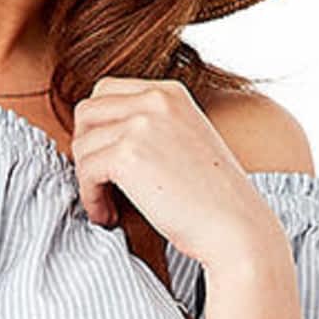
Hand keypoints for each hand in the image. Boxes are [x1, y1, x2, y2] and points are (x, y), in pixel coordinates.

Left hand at [71, 78, 288, 270]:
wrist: (236, 227)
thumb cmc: (211, 197)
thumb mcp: (183, 140)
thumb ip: (147, 126)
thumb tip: (92, 135)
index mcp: (170, 92)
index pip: (106, 90)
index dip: (97, 127)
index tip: (105, 158)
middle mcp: (155, 99)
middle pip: (86, 111)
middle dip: (85, 147)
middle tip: (98, 180)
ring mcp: (140, 125)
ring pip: (81, 144)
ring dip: (87, 178)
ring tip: (106, 205)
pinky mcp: (128, 155)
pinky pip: (86, 171)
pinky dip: (90, 197)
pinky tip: (107, 216)